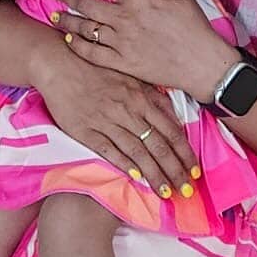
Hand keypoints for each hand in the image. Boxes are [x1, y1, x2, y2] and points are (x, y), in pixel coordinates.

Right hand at [30, 40, 196, 193]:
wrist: (62, 64)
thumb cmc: (99, 70)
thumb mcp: (133, 78)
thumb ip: (155, 98)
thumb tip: (175, 118)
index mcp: (142, 99)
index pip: (171, 131)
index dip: (184, 153)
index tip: (194, 171)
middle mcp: (128, 111)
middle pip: (158, 146)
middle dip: (175, 170)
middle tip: (186, 190)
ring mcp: (107, 121)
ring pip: (137, 152)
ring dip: (154, 174)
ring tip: (166, 192)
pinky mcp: (86, 130)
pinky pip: (109, 150)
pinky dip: (124, 164)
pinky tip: (137, 178)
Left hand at [51, 0, 238, 102]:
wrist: (202, 64)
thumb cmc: (193, 26)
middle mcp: (125, 19)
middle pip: (86, 2)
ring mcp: (121, 43)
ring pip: (84, 28)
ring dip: (66, 19)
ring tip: (54, 13)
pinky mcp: (121, 63)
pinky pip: (92, 53)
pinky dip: (76, 45)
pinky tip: (68, 38)